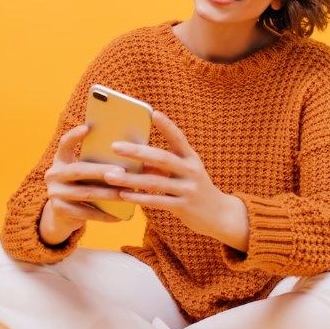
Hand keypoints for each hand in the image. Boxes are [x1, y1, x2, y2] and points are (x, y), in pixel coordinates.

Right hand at [39, 123, 124, 245]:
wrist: (61, 215)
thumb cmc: (81, 187)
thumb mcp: (83, 173)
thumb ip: (95, 163)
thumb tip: (129, 152)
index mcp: (61, 160)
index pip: (64, 144)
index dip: (74, 136)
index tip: (87, 127)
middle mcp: (53, 174)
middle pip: (79, 170)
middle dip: (101, 171)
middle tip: (122, 171)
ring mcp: (55, 193)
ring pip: (85, 193)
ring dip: (108, 194)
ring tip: (126, 194)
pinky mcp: (59, 210)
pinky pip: (85, 213)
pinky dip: (103, 215)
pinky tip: (119, 216)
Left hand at [102, 110, 249, 250]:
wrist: (219, 215)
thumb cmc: (194, 188)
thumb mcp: (185, 172)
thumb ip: (164, 164)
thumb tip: (135, 154)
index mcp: (191, 158)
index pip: (178, 138)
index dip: (167, 126)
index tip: (154, 113)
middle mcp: (191, 171)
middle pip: (162, 158)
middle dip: (137, 152)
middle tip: (115, 146)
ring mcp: (188, 189)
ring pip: (155, 182)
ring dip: (130, 179)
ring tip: (110, 175)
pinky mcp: (183, 207)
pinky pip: (157, 201)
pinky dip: (139, 198)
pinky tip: (123, 195)